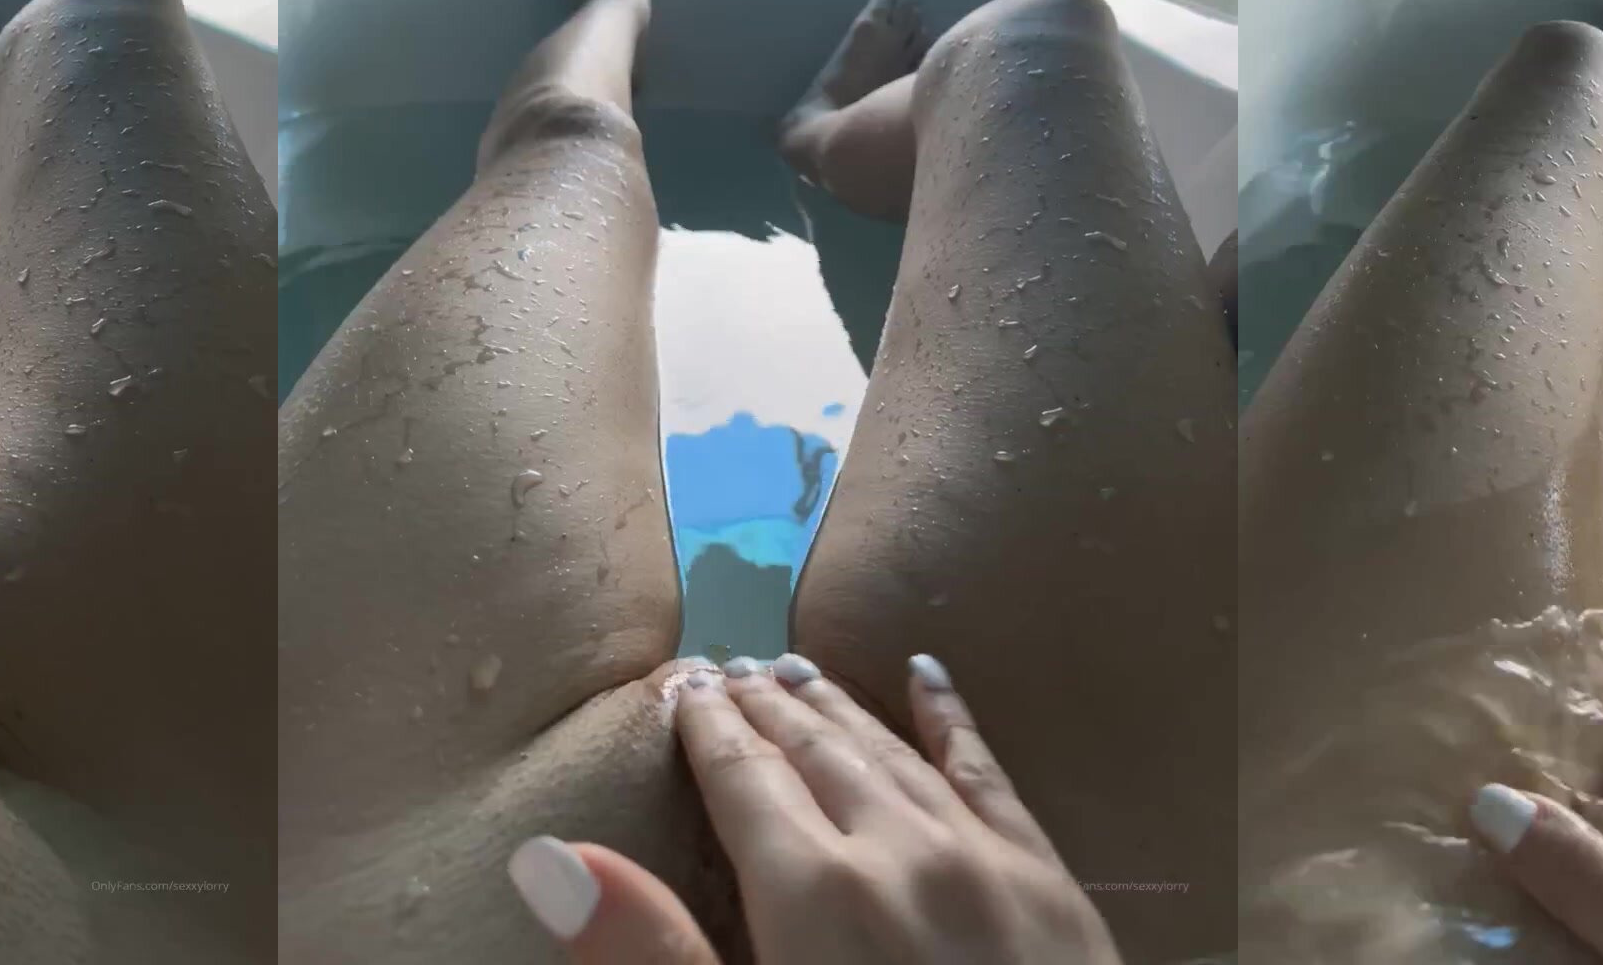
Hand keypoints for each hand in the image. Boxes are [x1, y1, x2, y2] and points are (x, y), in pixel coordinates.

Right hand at [506, 653, 1119, 962]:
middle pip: (815, 753)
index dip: (703, 729)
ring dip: (841, 709)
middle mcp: (897, 849)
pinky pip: (989, 776)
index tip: (677, 686)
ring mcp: (984, 859)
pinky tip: (932, 676)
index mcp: (812, 894)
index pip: (742, 780)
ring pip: (894, 753)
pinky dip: (952, 721)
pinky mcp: (1052, 882)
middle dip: (764, 709)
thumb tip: (550, 860)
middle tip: (728, 667)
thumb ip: (652, 953)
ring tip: (799, 670)